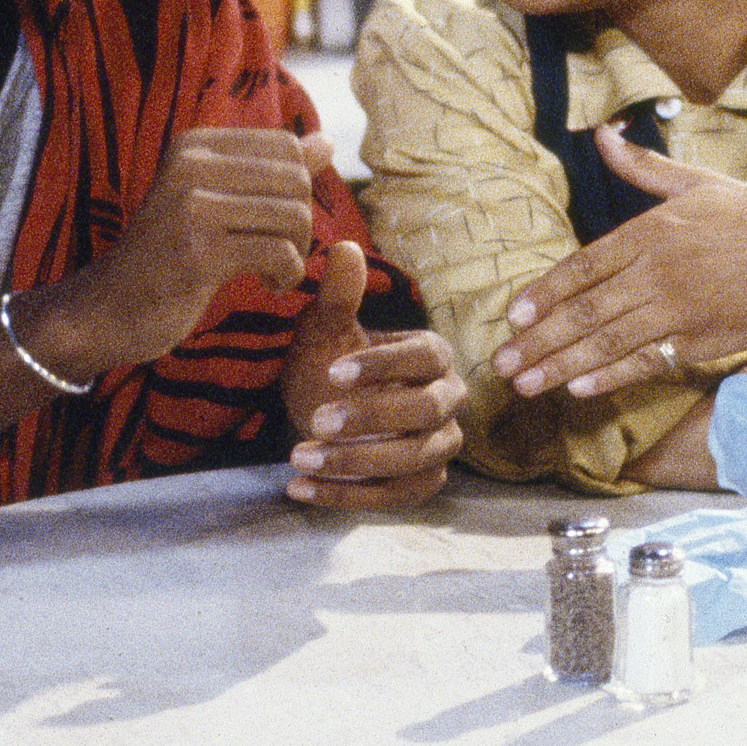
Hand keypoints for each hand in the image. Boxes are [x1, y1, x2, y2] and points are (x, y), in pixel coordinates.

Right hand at [29, 128, 326, 378]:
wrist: (108, 308)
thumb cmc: (168, 255)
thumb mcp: (215, 200)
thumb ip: (269, 170)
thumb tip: (326, 141)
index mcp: (195, 144)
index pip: (287, 146)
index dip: (297, 188)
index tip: (274, 222)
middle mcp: (190, 164)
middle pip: (296, 179)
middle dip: (302, 223)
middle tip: (279, 253)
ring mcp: (191, 207)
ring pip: (293, 216)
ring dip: (296, 253)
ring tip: (273, 271)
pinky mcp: (198, 253)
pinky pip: (278, 253)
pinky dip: (286, 275)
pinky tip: (269, 284)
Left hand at [282, 239, 463, 507]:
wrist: (318, 413)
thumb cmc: (327, 365)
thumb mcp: (325, 331)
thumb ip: (338, 295)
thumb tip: (343, 248)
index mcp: (432, 356)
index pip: (425, 357)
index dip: (383, 365)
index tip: (332, 371)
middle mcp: (447, 400)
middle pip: (426, 412)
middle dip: (371, 418)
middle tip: (316, 419)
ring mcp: (439, 446)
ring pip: (413, 460)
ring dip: (355, 461)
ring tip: (300, 457)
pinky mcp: (422, 484)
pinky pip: (395, 497)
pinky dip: (346, 496)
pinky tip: (298, 488)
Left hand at [494, 127, 746, 397]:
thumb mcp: (694, 181)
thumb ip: (642, 167)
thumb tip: (604, 134)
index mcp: (649, 233)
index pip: (581, 268)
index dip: (543, 294)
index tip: (513, 316)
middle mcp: (656, 273)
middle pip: (584, 311)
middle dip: (537, 341)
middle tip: (501, 363)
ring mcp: (678, 310)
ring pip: (607, 342)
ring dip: (561, 365)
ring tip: (526, 384)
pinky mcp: (701, 340)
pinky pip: (647, 362)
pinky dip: (611, 376)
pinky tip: (579, 389)